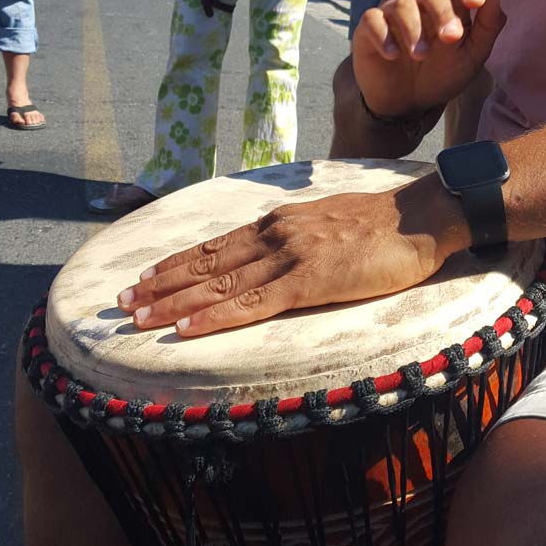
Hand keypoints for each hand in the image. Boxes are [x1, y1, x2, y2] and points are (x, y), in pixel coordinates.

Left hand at [116, 180, 464, 336]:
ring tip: (139, 316)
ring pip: (219, 284)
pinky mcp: (308, 281)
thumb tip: (278, 255)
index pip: (217, 245)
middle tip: (123, 301)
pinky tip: (186, 328)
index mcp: (281, 223)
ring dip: (174, 302)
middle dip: (161, 283)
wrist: (422, 217)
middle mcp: (276, 235)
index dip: (178, 262)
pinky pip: (250, 304)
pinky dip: (213, 316)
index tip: (146, 276)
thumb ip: (300, 238)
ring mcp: (289, 256)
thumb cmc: (386, 226)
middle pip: (207, 263)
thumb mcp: (330, 224)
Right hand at [353, 0, 504, 119]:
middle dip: (444, 14)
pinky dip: (384, 36)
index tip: (476, 2)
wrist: (407, 103)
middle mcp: (420, 4)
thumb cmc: (441, 74)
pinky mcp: (369, 29)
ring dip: (414, 29)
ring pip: (403, 6)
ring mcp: (393, 14)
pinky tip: (393, 55)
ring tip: (421, 55)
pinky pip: (373, 20)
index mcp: (449, 6)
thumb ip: (487, 29)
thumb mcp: (471, 58)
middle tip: (450, 38)